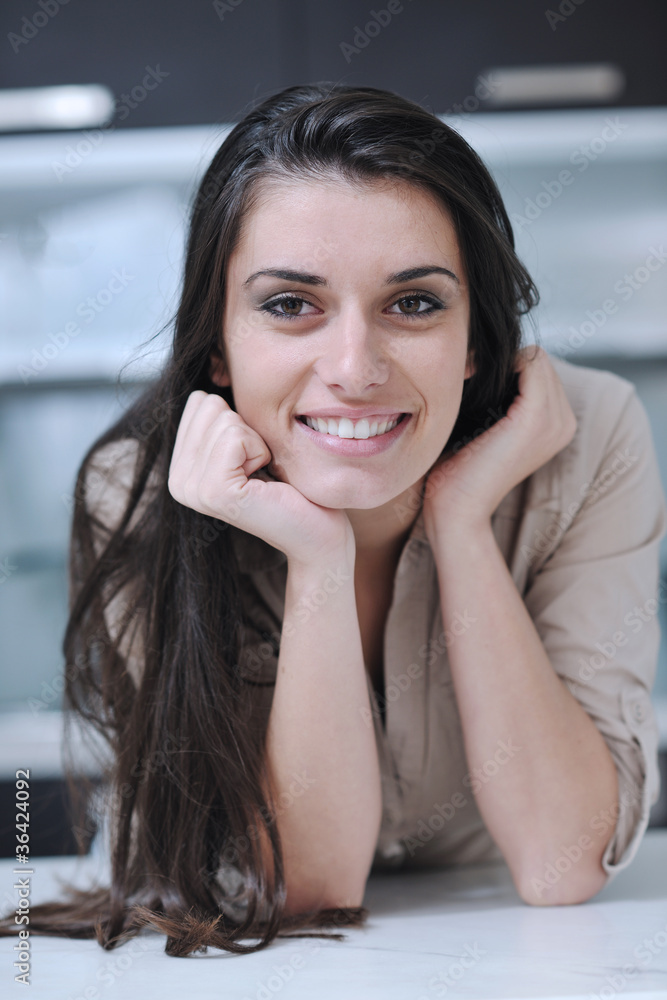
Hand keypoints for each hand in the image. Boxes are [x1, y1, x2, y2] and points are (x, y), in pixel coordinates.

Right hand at [168, 391, 353, 566]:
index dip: (240, 422)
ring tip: (265, 476)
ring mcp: (191, 490)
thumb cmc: (292, 485)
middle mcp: (177, 482)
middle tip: (262, 468)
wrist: (317, 532)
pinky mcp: (214, 493)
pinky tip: (266, 481)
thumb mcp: (251, 441)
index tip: (254, 459)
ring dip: (257, 442)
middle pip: (210, 405)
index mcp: (179, 468)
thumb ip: (223, 415)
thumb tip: (215, 364)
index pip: (201, 401)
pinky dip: (260, 449)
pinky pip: (234, 435)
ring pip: (223, 418)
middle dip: (248, 429)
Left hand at [422, 346, 576, 542]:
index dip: (506, 369)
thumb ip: (497, 395)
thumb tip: (481, 355)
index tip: (473, 385)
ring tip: (470, 391)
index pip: (540, 367)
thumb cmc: (458, 469)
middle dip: (504, 365)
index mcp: (557, 425)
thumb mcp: (485, 425)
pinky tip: (473, 386)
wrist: (455, 509)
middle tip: (469, 387)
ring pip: (534, 357)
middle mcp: (565, 423)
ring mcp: (556, 421)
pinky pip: (531, 361)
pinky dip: (501, 364)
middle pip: (539, 358)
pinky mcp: (536, 418)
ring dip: (499, 365)